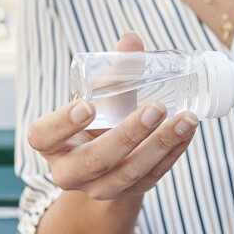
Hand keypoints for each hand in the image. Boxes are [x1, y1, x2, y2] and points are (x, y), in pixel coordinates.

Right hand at [26, 32, 199, 200]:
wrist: (106, 160)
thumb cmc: (95, 118)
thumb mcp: (96, 96)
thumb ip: (113, 71)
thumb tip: (131, 39)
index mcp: (49, 143)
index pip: (45, 135)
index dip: (64, 123)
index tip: (88, 105)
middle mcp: (69, 172)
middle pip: (96, 160)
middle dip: (129, 134)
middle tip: (156, 108)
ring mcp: (98, 188)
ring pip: (129, 173)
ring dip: (161, 145)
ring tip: (187, 119)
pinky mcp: (128, 194)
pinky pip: (152, 177)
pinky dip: (173, 153)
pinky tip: (188, 131)